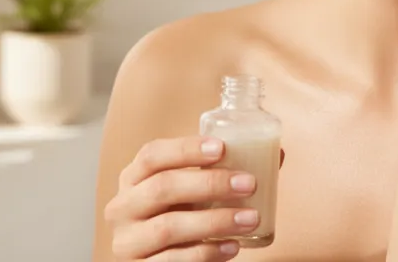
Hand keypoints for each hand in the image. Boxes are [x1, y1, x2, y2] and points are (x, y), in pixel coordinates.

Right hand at [104, 135, 273, 259]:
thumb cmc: (178, 218)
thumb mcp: (190, 195)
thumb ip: (221, 174)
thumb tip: (275, 154)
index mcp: (134, 179)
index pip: (152, 155)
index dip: (186, 149)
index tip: (221, 148)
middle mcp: (123, 207)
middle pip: (162, 187)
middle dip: (209, 183)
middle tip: (249, 183)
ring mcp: (128, 242)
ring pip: (169, 226)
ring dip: (215, 220)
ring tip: (250, 217)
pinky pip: (173, 260)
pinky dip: (207, 253)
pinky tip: (233, 246)